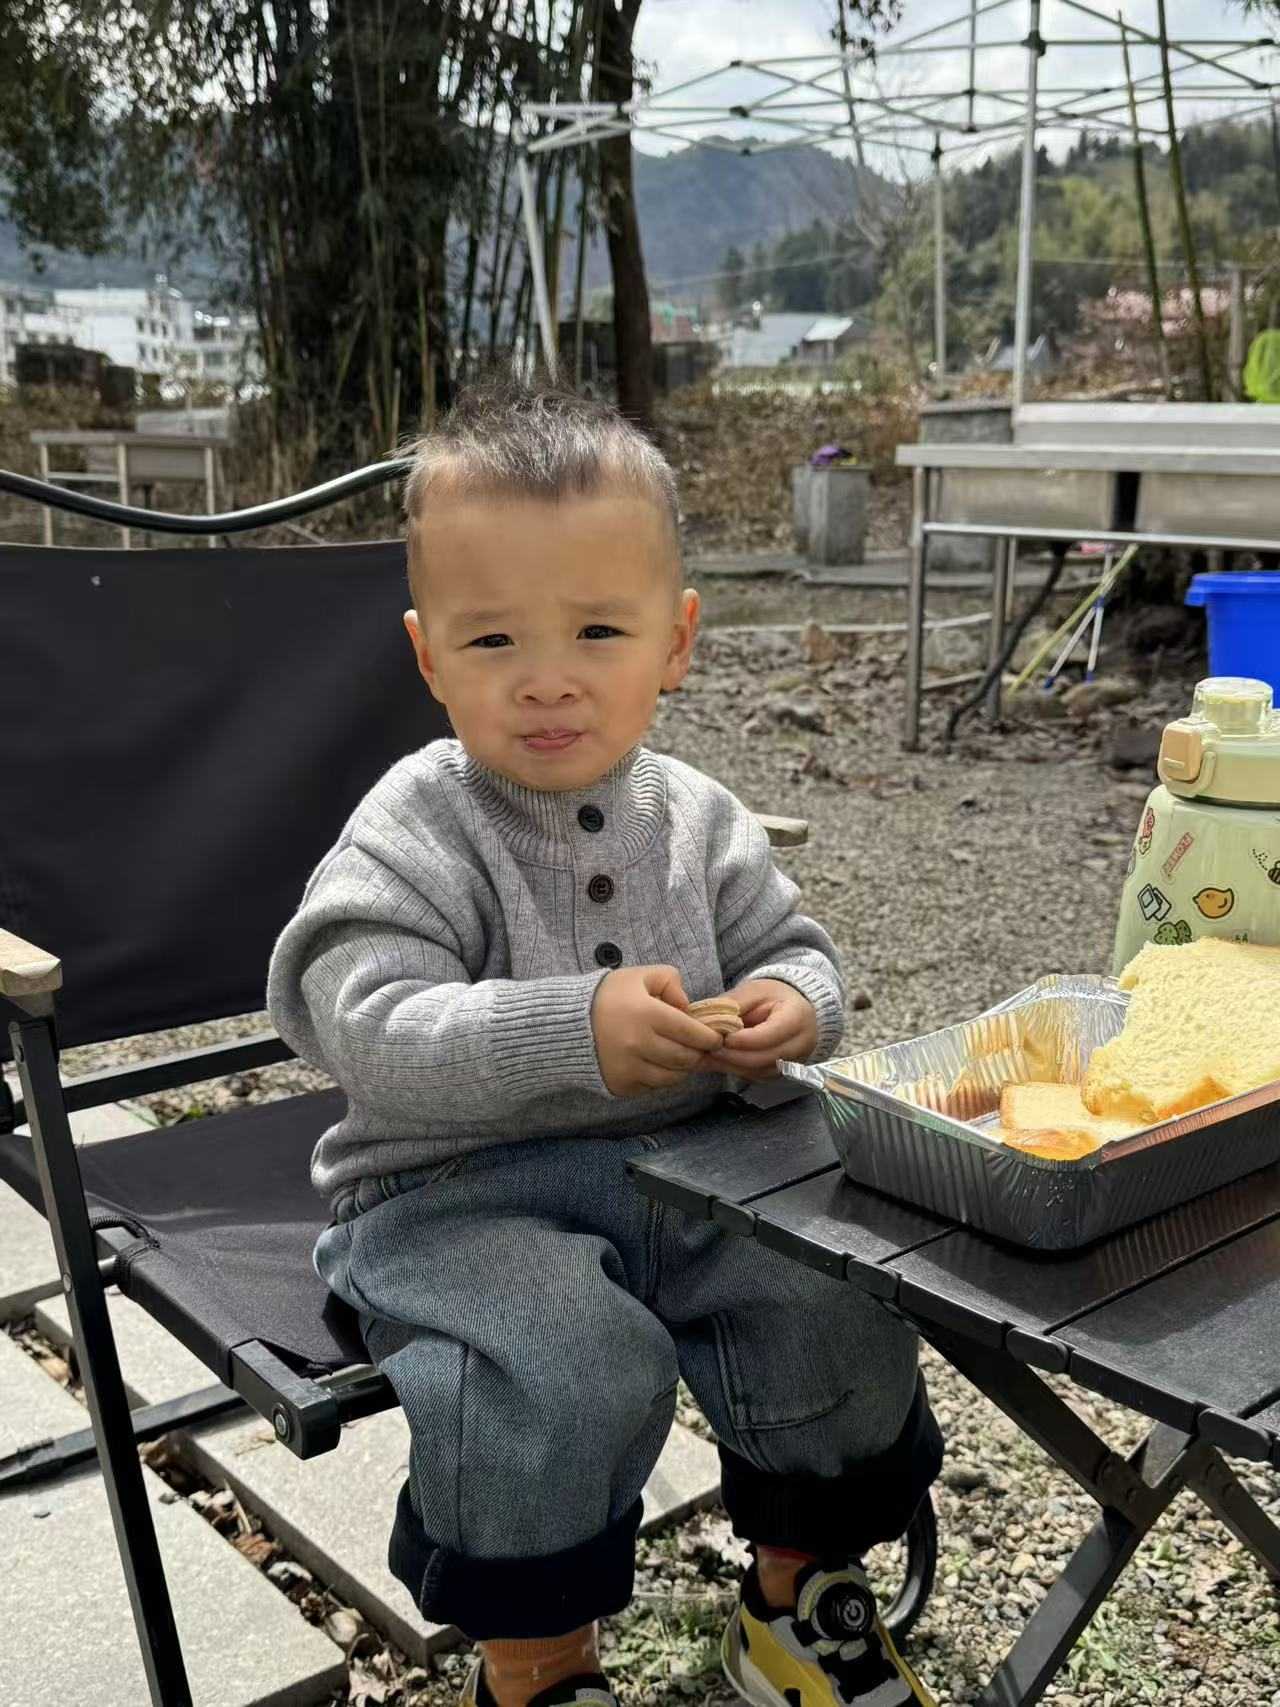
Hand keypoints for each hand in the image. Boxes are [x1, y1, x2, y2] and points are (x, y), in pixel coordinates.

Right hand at [592, 964, 724, 1096]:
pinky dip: (660, 1077)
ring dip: (682, 1068)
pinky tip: (657, 1063)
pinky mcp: (621, 1084)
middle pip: (685, 1058)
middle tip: (701, 1048)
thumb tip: (688, 1008)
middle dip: (698, 1053)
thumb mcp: (639, 976)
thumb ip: (671, 982)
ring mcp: (629, 1067)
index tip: (715, 1037)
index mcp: (647, 1014)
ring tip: (681, 1056)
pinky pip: (652, 1086)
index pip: (691, 1032)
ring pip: (672, 1077)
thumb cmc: (606, 996)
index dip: (709, 1037)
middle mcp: (639, 1044)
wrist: (565, 1023)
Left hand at [691, 978, 817, 1082]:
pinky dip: (737, 1070)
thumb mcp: (753, 991)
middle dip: (734, 1056)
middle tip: (710, 1050)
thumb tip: (706, 1021)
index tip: (722, 1038)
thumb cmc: (772, 996)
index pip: (771, 1034)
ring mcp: (795, 1061)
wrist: (791, 1008)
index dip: (744, 1040)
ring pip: (761, 1071)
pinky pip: (758, 1076)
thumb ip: (732, 1005)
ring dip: (733, 1066)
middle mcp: (802, 1043)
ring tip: (710, 1056)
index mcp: (798, 1016)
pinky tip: (720, 1062)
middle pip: (766, 1058)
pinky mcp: (783, 1072)